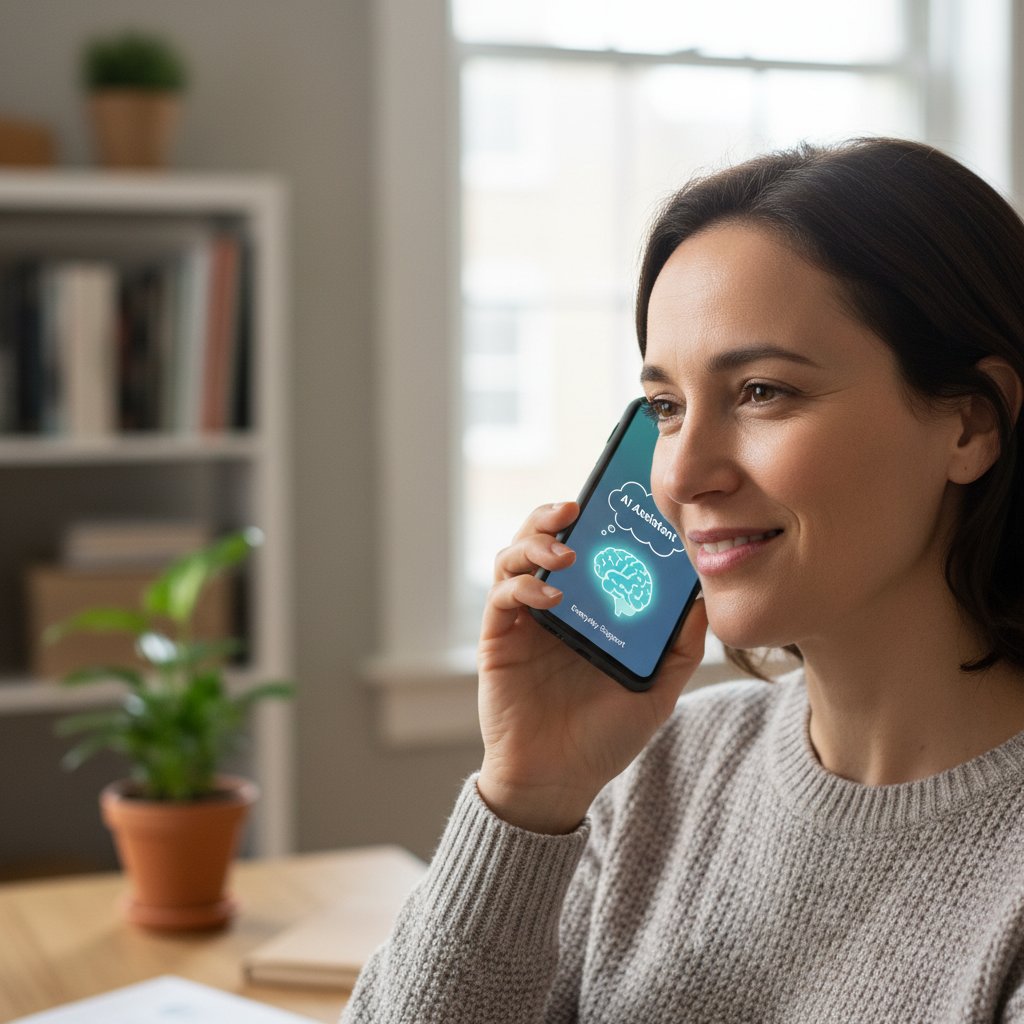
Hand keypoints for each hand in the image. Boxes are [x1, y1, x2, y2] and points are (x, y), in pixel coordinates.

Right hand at [476, 501, 708, 833]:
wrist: (559, 780)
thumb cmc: (606, 736)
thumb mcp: (658, 689)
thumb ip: (681, 647)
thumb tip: (703, 597)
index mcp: (588, 608)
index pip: (587, 548)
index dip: (596, 520)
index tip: (616, 500)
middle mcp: (552, 606)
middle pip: (541, 539)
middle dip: (552, 515)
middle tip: (576, 508)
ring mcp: (523, 620)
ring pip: (513, 557)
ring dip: (534, 543)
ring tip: (564, 553)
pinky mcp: (498, 639)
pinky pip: (502, 596)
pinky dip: (522, 586)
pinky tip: (551, 596)